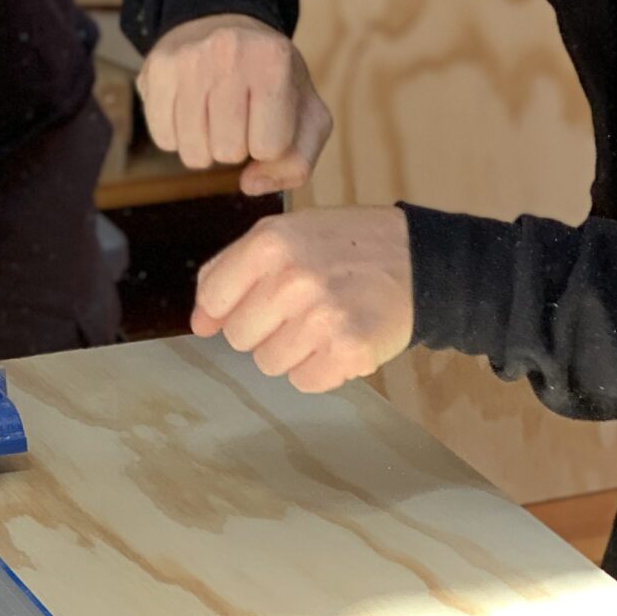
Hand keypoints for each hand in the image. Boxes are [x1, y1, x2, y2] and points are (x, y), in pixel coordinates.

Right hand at [137, 14, 331, 196]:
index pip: (269, 148)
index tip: (267, 119)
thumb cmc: (270, 77)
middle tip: (239, 117)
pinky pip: (163, 139)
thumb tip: (250, 185)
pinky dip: (178, 137)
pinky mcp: (155, 70)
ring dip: (206, 147)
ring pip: (192, 153)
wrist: (223, 24)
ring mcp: (186, 60)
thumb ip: (297, 163)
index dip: (269, 144)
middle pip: (227, 152)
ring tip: (215, 116)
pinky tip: (190, 111)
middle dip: (236, 146)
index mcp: (273, 60)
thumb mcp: (307, 113)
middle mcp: (228, 53)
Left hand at [192, 205, 413, 390]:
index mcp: (269, 242)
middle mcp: (291, 278)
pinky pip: (305, 381)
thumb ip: (231, 271)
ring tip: (322, 321)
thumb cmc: (343, 247)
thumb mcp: (285, 234)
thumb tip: (200, 323)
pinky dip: (320, 368)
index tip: (252, 304)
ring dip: (293, 350)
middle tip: (299, 308)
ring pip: (269, 363)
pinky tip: (339, 340)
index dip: (227, 308)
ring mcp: (320, 316)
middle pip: (239, 336)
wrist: (416, 260)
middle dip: (263, 328)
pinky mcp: (348, 350)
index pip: (213, 298)